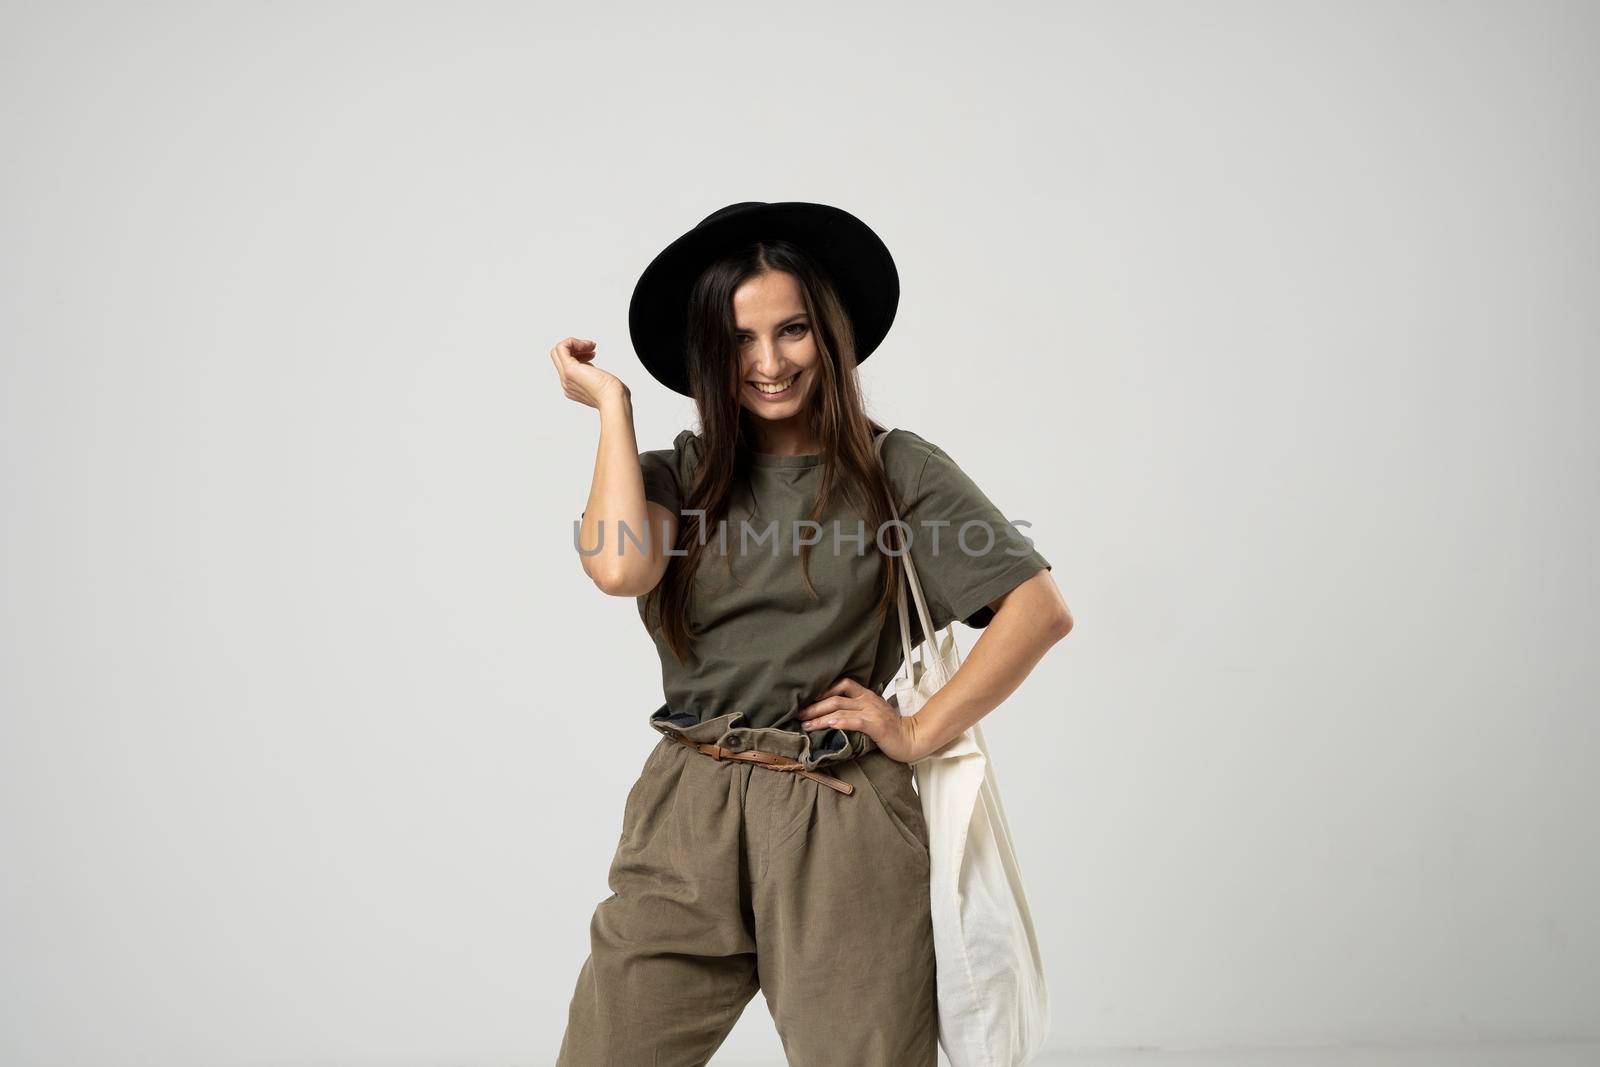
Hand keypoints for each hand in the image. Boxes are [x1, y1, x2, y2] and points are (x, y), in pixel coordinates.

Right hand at [549, 336, 627, 409]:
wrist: (614, 400)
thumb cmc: (614, 395)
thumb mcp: (601, 383)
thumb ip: (592, 377)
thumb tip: (591, 367)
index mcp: (572, 387)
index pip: (565, 365)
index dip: (577, 355)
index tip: (592, 354)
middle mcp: (566, 382)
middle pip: (558, 357)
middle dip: (575, 347)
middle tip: (591, 347)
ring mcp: (566, 376)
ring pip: (558, 351)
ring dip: (575, 343)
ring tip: (591, 346)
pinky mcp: (570, 370)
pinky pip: (561, 348)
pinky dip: (572, 341)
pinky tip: (587, 345)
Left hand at [798, 678, 926, 763]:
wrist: (912, 739)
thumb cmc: (891, 729)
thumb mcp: (872, 714)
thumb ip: (856, 710)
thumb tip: (832, 715)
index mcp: (866, 696)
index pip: (843, 684)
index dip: (824, 690)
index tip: (807, 700)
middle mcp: (867, 701)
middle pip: (835, 698)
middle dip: (814, 706)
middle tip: (799, 714)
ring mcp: (871, 712)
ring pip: (840, 709)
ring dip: (819, 717)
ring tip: (805, 725)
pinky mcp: (876, 726)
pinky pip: (854, 721)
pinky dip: (840, 722)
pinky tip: (828, 725)